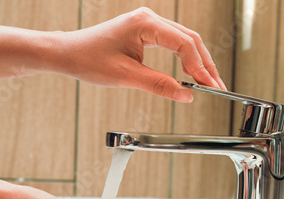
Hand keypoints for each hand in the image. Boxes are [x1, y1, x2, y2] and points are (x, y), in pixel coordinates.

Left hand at [0, 7, 225, 102]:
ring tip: (209, 83)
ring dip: (198, 61)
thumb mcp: (125, 77)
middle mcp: (149, 18)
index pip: (184, 44)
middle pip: (190, 39)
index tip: (209, 87)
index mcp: (146, 23)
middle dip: (205, 64)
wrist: (66, 53)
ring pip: (184, 40)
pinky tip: (191, 72)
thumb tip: (185, 95)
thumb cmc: (88, 60)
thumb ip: (158, 85)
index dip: (200, 68)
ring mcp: (147, 23)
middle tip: (217, 87)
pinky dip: (185, 58)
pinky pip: (172, 43)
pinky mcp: (144, 31)